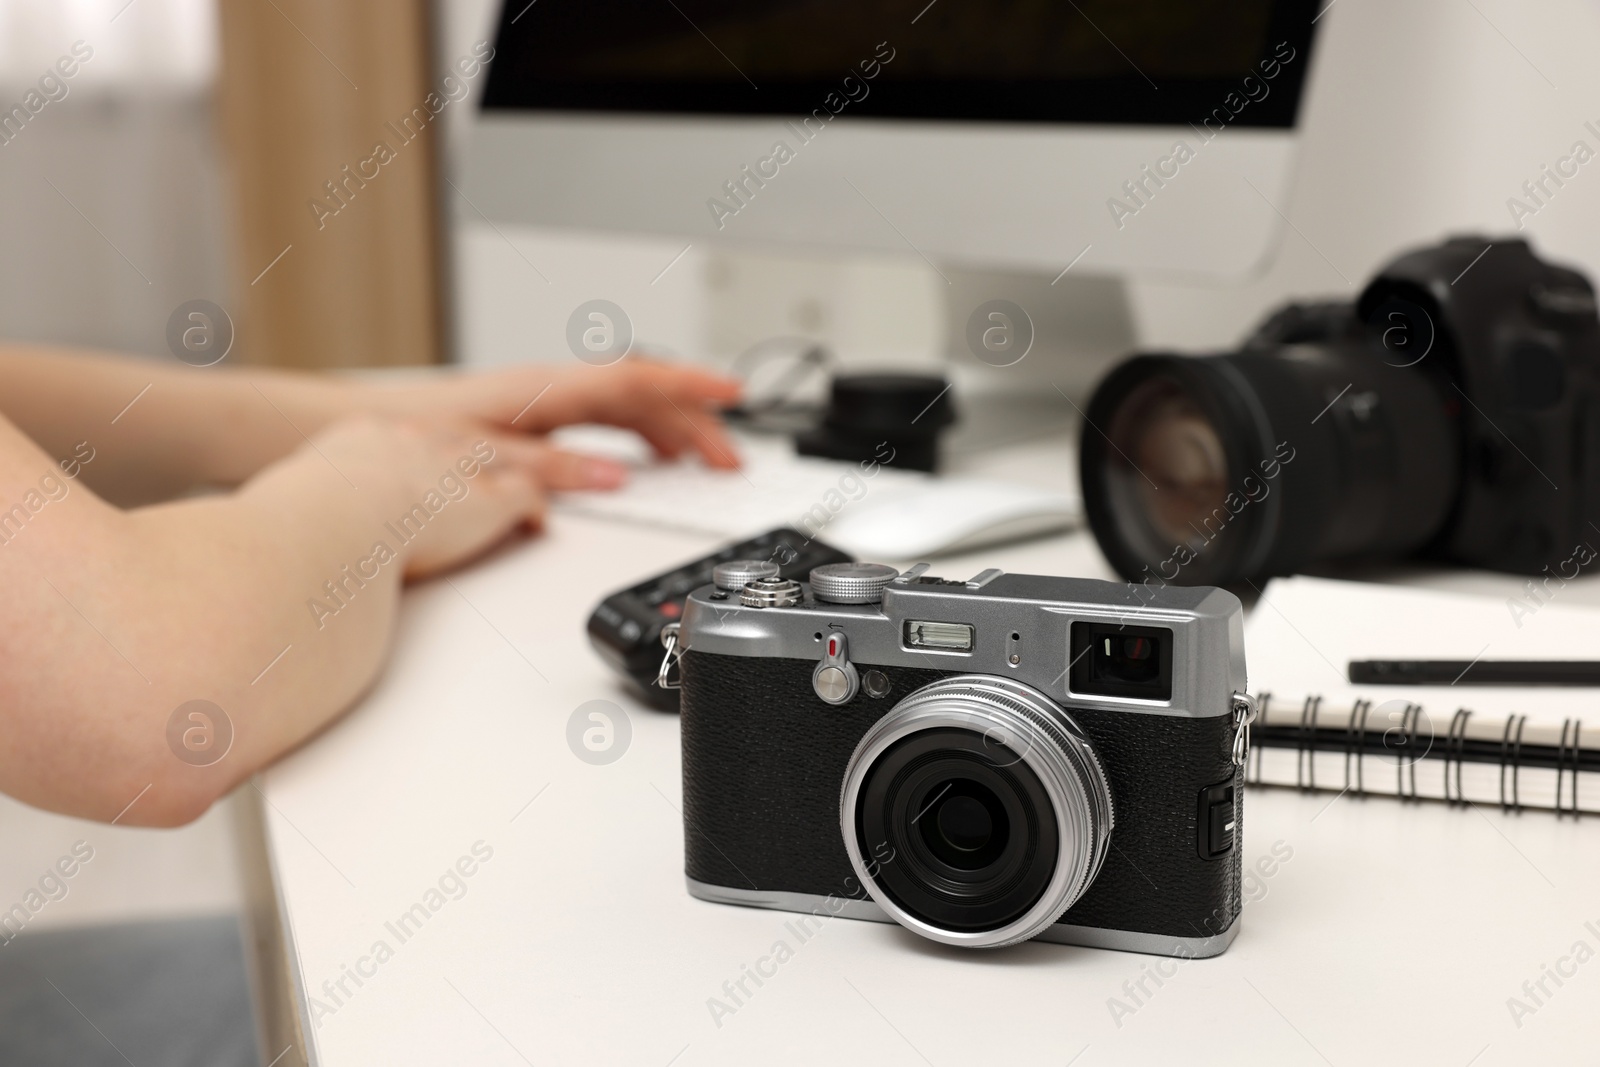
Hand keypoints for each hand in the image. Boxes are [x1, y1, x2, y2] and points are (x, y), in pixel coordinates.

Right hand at [307, 416, 622, 577]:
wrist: (316, 525)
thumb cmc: (289, 529)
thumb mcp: (290, 507)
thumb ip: (308, 519)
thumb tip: (294, 550)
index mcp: (364, 438)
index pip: (417, 439)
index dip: (440, 456)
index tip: (448, 468)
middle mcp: (416, 440)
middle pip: (480, 436)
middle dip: (514, 447)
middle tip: (531, 457)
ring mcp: (453, 464)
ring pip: (525, 456)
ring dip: (566, 469)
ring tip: (603, 477)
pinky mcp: (482, 498)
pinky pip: (527, 496)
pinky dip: (541, 510)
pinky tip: (545, 525)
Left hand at [366, 358, 743, 470]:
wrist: (377, 426)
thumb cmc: (425, 433)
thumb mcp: (494, 458)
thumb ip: (558, 471)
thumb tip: (617, 479)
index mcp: (550, 389)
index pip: (636, 378)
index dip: (689, 384)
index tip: (732, 393)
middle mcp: (556, 386)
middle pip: (643, 395)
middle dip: (694, 421)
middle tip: (729, 459)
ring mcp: (551, 397)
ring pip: (629, 405)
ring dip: (670, 429)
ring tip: (701, 462)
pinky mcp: (542, 413)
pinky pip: (609, 416)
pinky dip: (638, 434)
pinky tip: (648, 460)